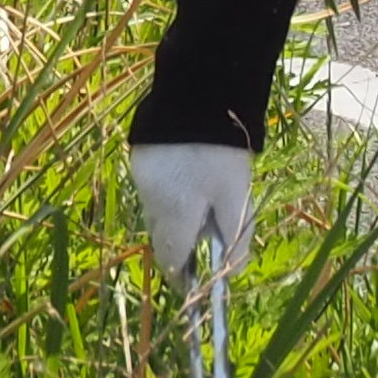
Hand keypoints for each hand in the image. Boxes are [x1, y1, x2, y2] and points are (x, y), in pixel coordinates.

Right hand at [130, 141, 256, 275]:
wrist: (199, 94)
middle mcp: (151, 201)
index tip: (195, 283)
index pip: (171, 262)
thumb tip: (231, 274)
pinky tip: (188, 172)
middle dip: (182, 242)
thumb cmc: (223, 152)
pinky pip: (153, 189)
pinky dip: (168, 191)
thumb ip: (235, 239)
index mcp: (175, 214)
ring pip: (156, 212)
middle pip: (162, 237)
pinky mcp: (139, 159)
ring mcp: (141, 179)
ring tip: (202, 195)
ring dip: (176, 214)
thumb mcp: (238, 197)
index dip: (183, 278)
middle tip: (207, 232)